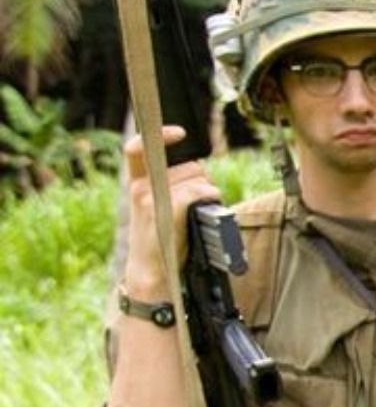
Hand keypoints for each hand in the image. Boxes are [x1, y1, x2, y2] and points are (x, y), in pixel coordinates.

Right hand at [122, 126, 219, 298]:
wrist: (153, 273)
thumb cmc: (162, 242)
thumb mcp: (157, 209)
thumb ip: (170, 186)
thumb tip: (198, 169)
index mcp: (138, 184)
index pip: (138, 148)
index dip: (160, 135)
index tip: (179, 133)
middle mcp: (142, 187)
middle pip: (189, 166)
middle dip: (201, 181)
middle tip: (194, 206)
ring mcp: (152, 197)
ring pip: (197, 178)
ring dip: (207, 193)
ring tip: (194, 215)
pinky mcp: (166, 209)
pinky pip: (198, 191)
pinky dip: (207, 199)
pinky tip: (200, 214)